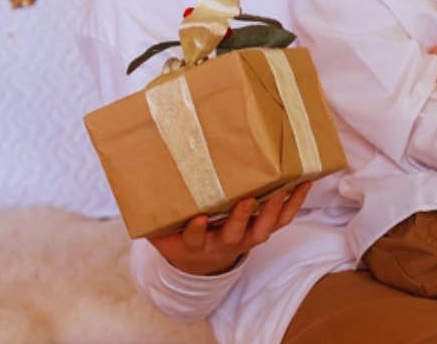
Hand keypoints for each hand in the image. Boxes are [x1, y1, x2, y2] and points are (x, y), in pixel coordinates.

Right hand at [147, 181, 310, 275]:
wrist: (200, 260)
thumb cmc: (179, 236)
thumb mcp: (161, 231)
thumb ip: (151, 213)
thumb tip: (133, 175)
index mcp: (195, 244)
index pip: (195, 239)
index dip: (196, 231)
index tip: (197, 219)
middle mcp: (223, 244)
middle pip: (235, 235)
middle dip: (241, 218)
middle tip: (246, 200)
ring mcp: (245, 238)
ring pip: (262, 229)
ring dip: (273, 211)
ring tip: (283, 190)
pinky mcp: (262, 230)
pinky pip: (282, 221)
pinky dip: (293, 204)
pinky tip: (304, 183)